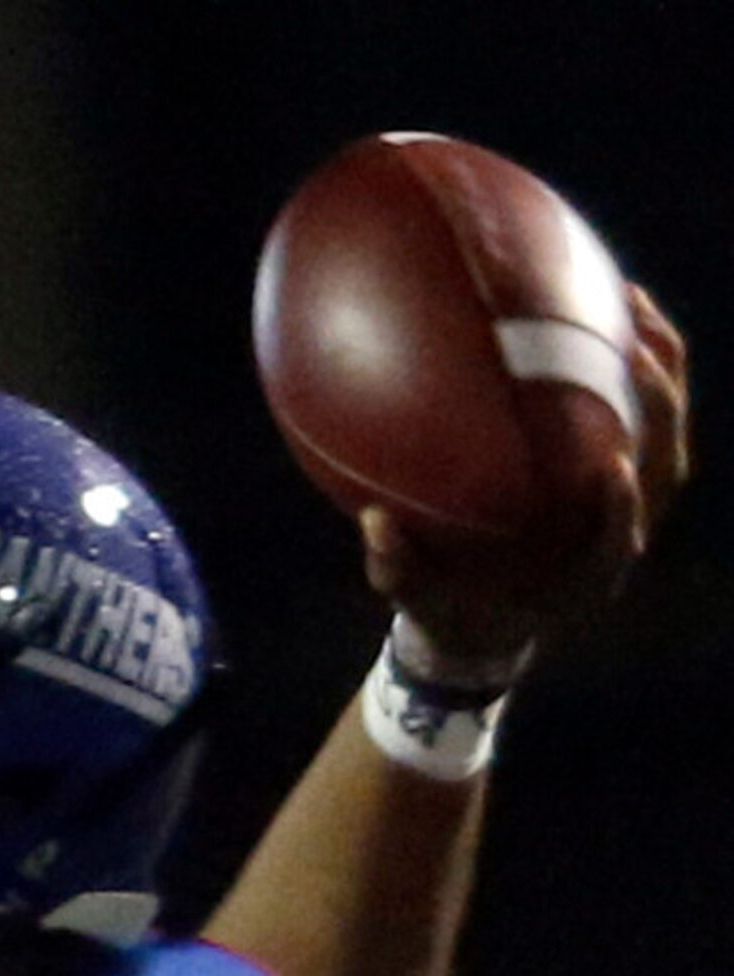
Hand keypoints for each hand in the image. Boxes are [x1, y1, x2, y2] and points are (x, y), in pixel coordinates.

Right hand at [359, 282, 691, 664]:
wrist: (489, 612)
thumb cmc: (453, 606)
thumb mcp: (417, 597)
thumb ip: (398, 567)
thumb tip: (372, 521)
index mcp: (585, 577)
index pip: (619, 539)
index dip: (624, 506)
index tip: (614, 465)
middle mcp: (620, 534)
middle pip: (663, 468)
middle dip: (660, 410)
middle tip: (633, 355)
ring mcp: (629, 497)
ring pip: (665, 427)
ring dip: (660, 366)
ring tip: (632, 301)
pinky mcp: (623, 467)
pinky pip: (642, 408)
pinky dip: (634, 357)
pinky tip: (608, 303)